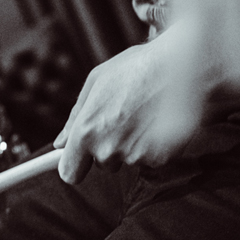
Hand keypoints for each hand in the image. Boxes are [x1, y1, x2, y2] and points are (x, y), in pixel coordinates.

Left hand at [54, 30, 202, 182]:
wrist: (179, 67)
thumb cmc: (136, 67)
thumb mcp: (97, 80)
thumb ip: (75, 115)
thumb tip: (60, 142)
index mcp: (87, 131)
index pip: (70, 172)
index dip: (74, 165)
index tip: (79, 159)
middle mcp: (108, 149)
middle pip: (102, 163)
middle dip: (109, 144)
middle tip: (124, 114)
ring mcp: (134, 156)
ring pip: (127, 159)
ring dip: (132, 144)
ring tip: (143, 111)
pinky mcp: (159, 159)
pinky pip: (150, 159)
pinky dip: (153, 145)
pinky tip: (158, 119)